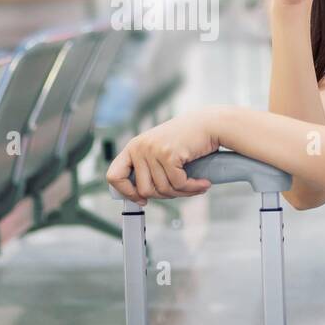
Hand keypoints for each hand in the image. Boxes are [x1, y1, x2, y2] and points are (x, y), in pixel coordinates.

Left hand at [106, 109, 221, 204]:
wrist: (209, 124)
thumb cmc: (187, 140)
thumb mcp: (159, 151)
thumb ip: (148, 168)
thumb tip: (140, 197)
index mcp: (133, 147)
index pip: (114, 176)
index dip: (126, 192)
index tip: (142, 200)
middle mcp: (139, 147)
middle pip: (144, 190)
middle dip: (165, 195)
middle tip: (181, 190)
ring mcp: (153, 150)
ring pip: (164, 189)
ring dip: (183, 192)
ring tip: (195, 185)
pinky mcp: (168, 154)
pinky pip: (178, 184)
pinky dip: (192, 187)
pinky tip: (202, 183)